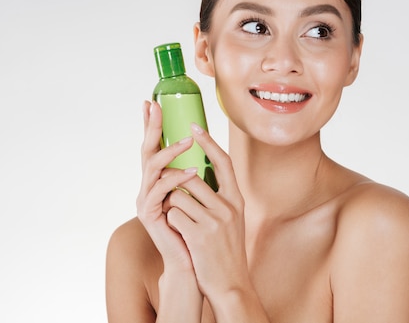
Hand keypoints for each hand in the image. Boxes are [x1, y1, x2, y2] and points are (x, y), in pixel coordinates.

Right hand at [136, 100, 198, 273]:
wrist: (192, 261)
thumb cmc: (197, 228)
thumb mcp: (198, 196)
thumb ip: (195, 175)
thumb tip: (204, 147)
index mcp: (158, 180)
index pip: (154, 147)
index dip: (150, 125)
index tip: (151, 102)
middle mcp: (148, 187)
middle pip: (147, 151)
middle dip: (152, 128)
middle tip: (155, 107)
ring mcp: (146, 200)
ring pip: (152, 168)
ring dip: (171, 152)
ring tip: (188, 142)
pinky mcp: (150, 214)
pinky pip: (161, 190)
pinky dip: (176, 179)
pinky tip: (191, 172)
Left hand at [163, 122, 248, 298]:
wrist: (230, 283)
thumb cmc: (225, 250)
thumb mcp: (231, 220)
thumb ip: (219, 198)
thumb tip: (198, 175)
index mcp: (236, 199)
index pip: (223, 161)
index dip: (208, 142)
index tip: (193, 125)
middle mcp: (228, 206)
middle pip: (191, 176)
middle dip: (175, 184)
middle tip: (171, 194)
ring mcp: (214, 220)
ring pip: (177, 195)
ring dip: (172, 206)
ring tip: (182, 223)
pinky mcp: (199, 234)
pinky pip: (173, 214)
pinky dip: (172, 221)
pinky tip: (182, 235)